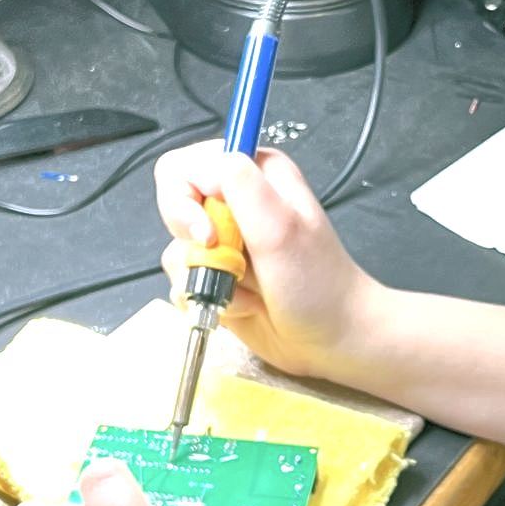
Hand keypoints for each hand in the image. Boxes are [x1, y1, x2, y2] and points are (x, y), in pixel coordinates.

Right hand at [156, 141, 385, 383]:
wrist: (331, 338)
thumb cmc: (317, 283)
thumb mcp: (279, 225)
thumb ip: (239, 184)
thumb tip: (197, 169)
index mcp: (253, 173)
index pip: (184, 167)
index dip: (185, 200)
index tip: (209, 232)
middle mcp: (235, 200)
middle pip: (173, 207)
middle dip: (196, 244)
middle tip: (230, 262)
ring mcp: (224, 240)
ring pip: (177, 250)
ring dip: (210, 276)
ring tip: (248, 288)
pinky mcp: (217, 274)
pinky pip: (184, 283)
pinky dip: (211, 299)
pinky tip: (245, 305)